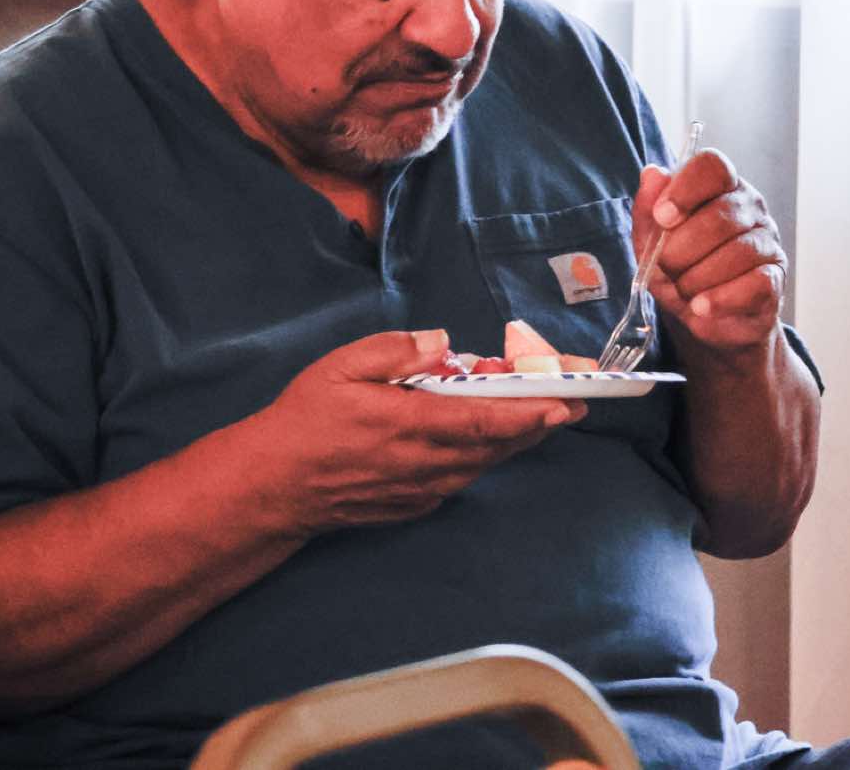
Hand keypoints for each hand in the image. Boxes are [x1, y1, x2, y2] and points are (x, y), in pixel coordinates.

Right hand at [247, 330, 585, 534]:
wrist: (276, 485)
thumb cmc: (306, 420)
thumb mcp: (342, 367)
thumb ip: (396, 351)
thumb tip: (444, 343)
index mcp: (413, 425)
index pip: (488, 421)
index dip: (533, 413)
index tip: (568, 401)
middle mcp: (427, 464)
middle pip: (498, 446)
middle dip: (539, 423)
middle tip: (573, 401)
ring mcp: (423, 490)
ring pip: (485, 465)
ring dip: (515, 441)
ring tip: (541, 415)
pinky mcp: (415, 505)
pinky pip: (462, 479)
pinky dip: (483, 458)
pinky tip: (488, 439)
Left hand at [632, 150, 787, 365]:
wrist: (703, 315)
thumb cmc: (679, 268)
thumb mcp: (650, 240)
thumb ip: (647, 208)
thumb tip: (652, 174)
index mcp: (719, 187)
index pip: (713, 166)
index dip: (685, 189)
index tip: (662, 217)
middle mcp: (750, 207)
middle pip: (720, 216)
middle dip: (681, 249)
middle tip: (667, 267)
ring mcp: (767, 241)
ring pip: (737, 253)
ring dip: (698, 279)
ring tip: (684, 290)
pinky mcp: (776, 277)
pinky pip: (754, 283)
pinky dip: (720, 299)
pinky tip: (701, 306)